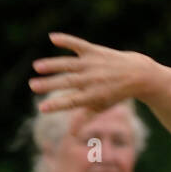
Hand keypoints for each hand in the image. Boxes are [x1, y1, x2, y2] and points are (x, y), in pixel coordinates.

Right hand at [28, 33, 157, 112]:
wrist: (138, 75)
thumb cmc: (115, 93)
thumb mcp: (101, 107)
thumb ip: (84, 118)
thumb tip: (71, 134)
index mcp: (94, 95)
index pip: (72, 101)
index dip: (57, 105)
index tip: (42, 108)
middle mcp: (93, 80)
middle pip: (68, 82)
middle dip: (49, 84)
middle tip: (32, 86)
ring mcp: (93, 64)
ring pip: (70, 64)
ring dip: (53, 64)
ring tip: (37, 66)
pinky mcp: (95, 51)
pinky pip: (79, 45)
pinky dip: (67, 40)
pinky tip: (52, 38)